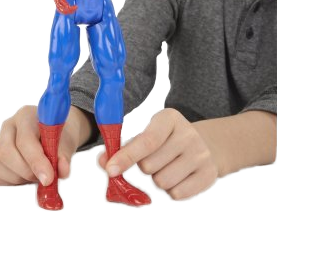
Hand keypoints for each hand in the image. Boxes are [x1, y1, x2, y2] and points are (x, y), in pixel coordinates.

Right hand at [0, 105, 82, 185]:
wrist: (54, 135)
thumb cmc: (59, 136)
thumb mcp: (66, 142)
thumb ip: (64, 155)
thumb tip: (63, 171)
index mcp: (26, 116)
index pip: (25, 139)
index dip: (36, 161)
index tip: (48, 178)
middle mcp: (8, 126)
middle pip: (5, 152)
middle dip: (26, 171)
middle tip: (44, 177)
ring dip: (18, 178)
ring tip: (36, 174)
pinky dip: (10, 182)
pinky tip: (25, 176)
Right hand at [51, 0, 77, 14]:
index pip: (66, 6)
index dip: (72, 8)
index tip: (77, 6)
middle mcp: (57, 2)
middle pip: (64, 10)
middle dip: (71, 11)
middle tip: (76, 8)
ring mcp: (56, 3)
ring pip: (61, 11)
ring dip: (68, 12)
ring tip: (73, 10)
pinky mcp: (56, 4)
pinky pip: (60, 10)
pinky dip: (65, 12)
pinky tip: (70, 10)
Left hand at [98, 108, 217, 199]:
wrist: (206, 144)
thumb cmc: (167, 140)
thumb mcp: (148, 134)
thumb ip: (124, 146)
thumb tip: (103, 162)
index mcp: (169, 118)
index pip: (146, 141)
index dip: (126, 157)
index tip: (110, 170)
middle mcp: (188, 134)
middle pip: (150, 166)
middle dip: (146, 167)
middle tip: (156, 159)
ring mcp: (201, 154)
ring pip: (162, 182)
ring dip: (159, 180)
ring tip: (168, 167)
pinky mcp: (209, 174)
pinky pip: (178, 194)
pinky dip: (172, 190)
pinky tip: (179, 176)